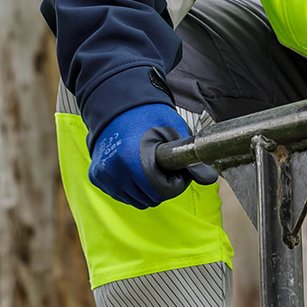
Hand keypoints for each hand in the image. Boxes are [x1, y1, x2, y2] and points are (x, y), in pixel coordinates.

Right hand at [88, 103, 216, 208]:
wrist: (116, 105)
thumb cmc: (147, 116)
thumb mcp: (173, 132)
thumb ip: (190, 158)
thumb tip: (210, 179)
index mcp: (133, 160)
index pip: (162, 192)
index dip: (175, 183)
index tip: (176, 170)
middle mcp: (115, 171)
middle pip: (150, 199)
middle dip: (161, 188)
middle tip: (163, 167)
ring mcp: (103, 175)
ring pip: (136, 201)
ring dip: (146, 190)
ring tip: (148, 166)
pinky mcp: (96, 177)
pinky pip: (121, 195)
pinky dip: (131, 188)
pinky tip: (134, 169)